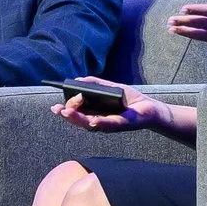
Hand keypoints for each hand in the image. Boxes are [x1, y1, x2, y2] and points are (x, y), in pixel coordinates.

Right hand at [52, 80, 178, 133]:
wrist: (151, 108)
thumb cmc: (130, 100)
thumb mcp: (110, 88)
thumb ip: (95, 84)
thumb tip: (78, 80)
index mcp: (97, 115)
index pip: (78, 115)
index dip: (66, 112)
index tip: (55, 107)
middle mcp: (102, 123)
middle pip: (81, 121)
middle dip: (69, 116)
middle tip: (59, 109)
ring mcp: (112, 125)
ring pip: (92, 125)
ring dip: (79, 120)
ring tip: (68, 113)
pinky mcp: (124, 124)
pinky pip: (111, 124)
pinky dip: (102, 123)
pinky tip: (93, 120)